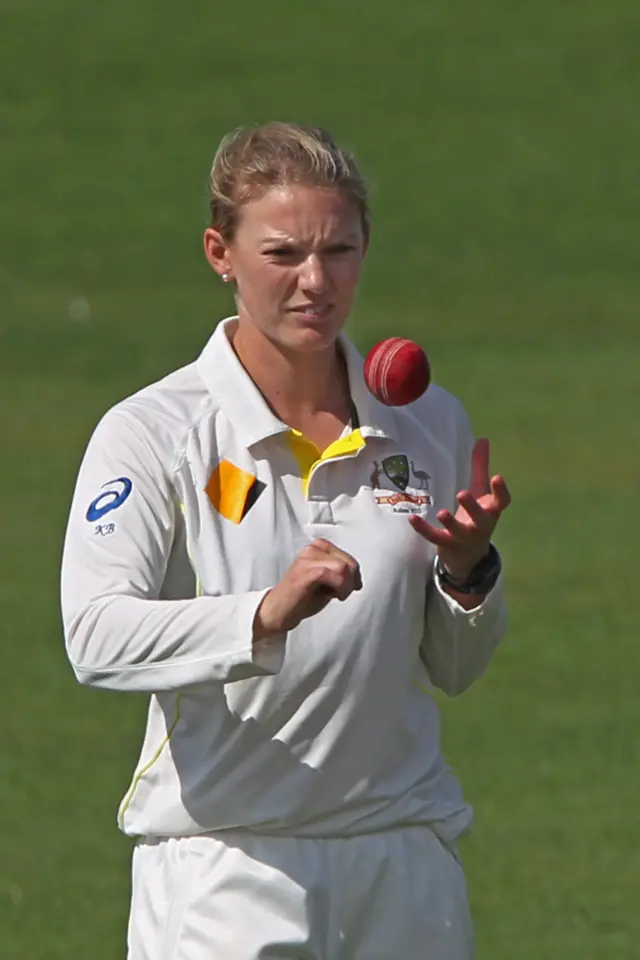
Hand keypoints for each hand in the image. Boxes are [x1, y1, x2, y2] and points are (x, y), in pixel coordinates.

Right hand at [254, 539, 361, 639]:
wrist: (277, 611)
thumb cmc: (300, 597)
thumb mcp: (325, 582)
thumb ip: (339, 574)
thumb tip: (356, 576)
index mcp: (317, 548)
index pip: (347, 556)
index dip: (355, 574)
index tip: (354, 587)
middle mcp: (311, 550)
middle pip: (347, 562)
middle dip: (353, 581)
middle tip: (344, 594)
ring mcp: (306, 560)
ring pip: (342, 567)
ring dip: (346, 585)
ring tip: (338, 595)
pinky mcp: (304, 573)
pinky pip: (331, 574)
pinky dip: (339, 587)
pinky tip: (334, 596)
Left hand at [409, 438, 510, 578]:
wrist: (469, 556)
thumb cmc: (476, 517)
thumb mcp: (479, 493)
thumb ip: (480, 468)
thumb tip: (483, 439)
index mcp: (490, 512)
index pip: (501, 502)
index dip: (501, 491)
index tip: (497, 477)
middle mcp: (480, 525)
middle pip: (480, 518)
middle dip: (472, 507)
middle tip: (462, 493)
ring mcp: (463, 537)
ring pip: (458, 531)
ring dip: (451, 523)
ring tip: (442, 512)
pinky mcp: (446, 544)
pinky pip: (435, 537)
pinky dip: (424, 529)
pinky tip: (412, 519)